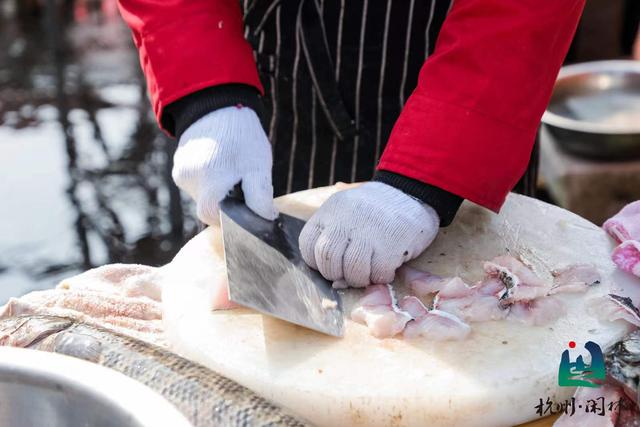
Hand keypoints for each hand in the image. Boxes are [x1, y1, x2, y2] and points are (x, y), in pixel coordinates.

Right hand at [171, 106, 276, 224]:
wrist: (219, 104)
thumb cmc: (243, 137)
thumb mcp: (259, 168)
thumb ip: (260, 199)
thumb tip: (264, 221)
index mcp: (208, 183)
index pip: (215, 217)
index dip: (232, 217)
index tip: (245, 206)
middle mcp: (188, 181)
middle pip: (210, 207)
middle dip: (228, 200)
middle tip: (243, 180)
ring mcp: (180, 173)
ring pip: (204, 195)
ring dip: (219, 188)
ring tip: (230, 165)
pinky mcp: (178, 166)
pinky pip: (196, 182)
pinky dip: (210, 178)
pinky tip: (219, 161)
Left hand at [299, 182, 439, 286]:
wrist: (410, 193)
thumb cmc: (375, 211)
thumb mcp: (346, 213)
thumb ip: (335, 242)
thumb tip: (336, 283)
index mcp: (330, 212)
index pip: (308, 245)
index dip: (318, 262)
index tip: (333, 264)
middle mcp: (345, 221)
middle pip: (327, 259)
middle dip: (337, 274)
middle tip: (352, 272)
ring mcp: (368, 233)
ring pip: (352, 271)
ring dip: (361, 279)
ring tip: (370, 271)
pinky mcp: (390, 245)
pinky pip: (378, 274)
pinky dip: (382, 277)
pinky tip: (387, 266)